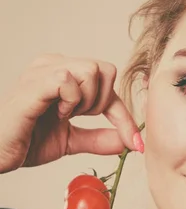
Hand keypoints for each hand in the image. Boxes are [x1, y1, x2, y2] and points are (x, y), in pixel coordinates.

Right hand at [0, 53, 140, 173]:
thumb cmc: (27, 141)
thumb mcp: (71, 141)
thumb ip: (98, 139)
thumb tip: (127, 143)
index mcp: (64, 75)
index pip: (108, 83)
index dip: (124, 116)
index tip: (135, 144)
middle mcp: (54, 65)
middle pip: (106, 69)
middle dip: (103, 103)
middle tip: (80, 119)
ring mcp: (43, 70)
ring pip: (92, 70)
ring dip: (87, 101)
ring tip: (64, 116)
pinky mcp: (34, 83)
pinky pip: (68, 79)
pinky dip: (71, 101)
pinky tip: (56, 114)